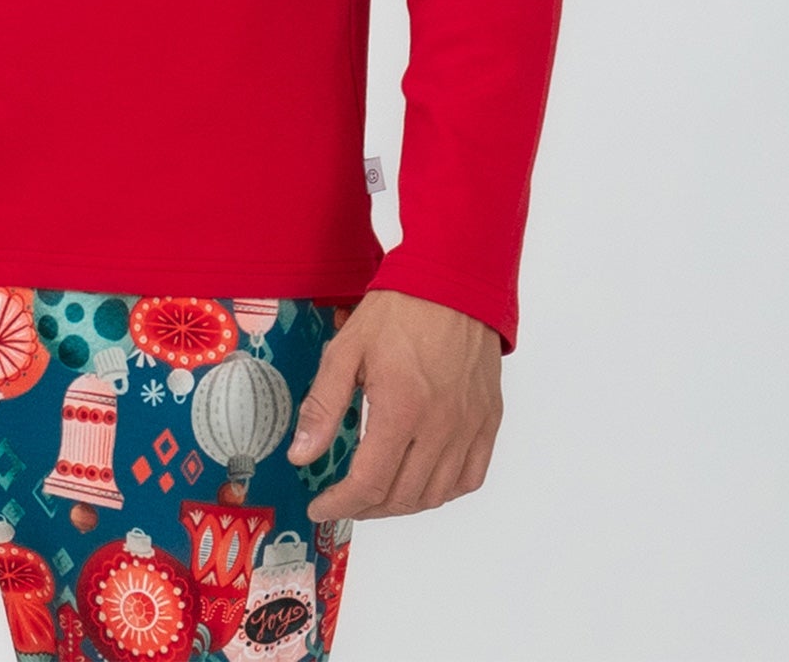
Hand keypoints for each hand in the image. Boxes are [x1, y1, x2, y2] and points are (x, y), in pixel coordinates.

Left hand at [288, 289, 501, 520]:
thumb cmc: (399, 309)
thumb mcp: (347, 349)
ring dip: (401, 504)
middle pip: (402, 495)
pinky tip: (420, 481)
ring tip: (375, 493)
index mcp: (402, 409)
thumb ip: (323, 405)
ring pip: (436, 494)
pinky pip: (470, 477)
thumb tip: (301, 454)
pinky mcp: (488, 420)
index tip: (320, 505)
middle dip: (365, 507)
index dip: (341, 504)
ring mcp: (469, 427)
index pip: (370, 482)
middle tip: (342, 498)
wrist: (453, 282)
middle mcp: (441, 426)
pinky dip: (442, 491)